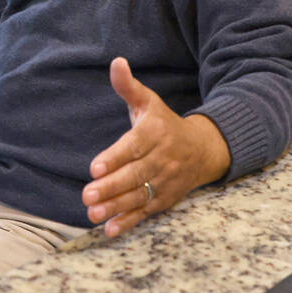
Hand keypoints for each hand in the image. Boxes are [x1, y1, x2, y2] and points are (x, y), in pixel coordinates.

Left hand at [82, 57, 230, 236]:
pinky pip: (146, 212)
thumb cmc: (164, 123)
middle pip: (135, 176)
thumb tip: (116, 62)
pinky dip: (129, 222)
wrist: (204, 149)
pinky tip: (110, 230)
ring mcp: (165, 182)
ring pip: (139, 196)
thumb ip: (128, 86)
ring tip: (92, 214)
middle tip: (87, 195)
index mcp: (155, 134)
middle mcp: (162, 160)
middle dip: (111, 187)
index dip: (114, 158)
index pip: (133, 148)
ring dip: (115, 207)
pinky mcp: (164, 200)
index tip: (94, 168)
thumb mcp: (148, 101)